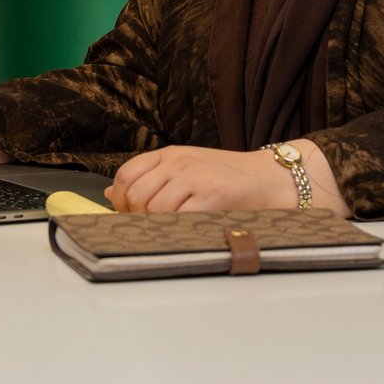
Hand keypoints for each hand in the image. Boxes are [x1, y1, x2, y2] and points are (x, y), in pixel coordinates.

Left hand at [106, 145, 292, 212]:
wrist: (271, 178)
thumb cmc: (228, 178)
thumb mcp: (186, 169)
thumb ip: (152, 179)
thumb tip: (111, 193)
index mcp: (170, 154)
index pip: (127, 175)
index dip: (121, 200)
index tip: (131, 214)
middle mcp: (179, 162)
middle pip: (137, 195)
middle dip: (139, 217)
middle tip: (153, 227)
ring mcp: (195, 177)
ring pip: (155, 209)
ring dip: (159, 225)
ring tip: (175, 228)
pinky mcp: (212, 196)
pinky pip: (179, 218)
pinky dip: (177, 229)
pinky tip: (188, 230)